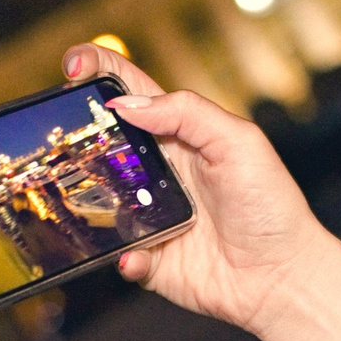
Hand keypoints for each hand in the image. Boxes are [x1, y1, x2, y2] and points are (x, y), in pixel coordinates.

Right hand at [60, 40, 329, 336]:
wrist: (283, 277)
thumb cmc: (272, 206)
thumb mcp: (240, 142)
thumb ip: (187, 114)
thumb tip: (126, 104)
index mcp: (178, 135)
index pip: (131, 92)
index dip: (99, 70)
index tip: (72, 64)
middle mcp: (156, 172)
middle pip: (101, 143)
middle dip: (74, 133)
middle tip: (57, 130)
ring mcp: (149, 215)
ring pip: (96, 201)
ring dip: (86, 199)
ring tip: (88, 197)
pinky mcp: (149, 258)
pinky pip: (120, 255)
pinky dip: (124, 256)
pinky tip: (139, 255)